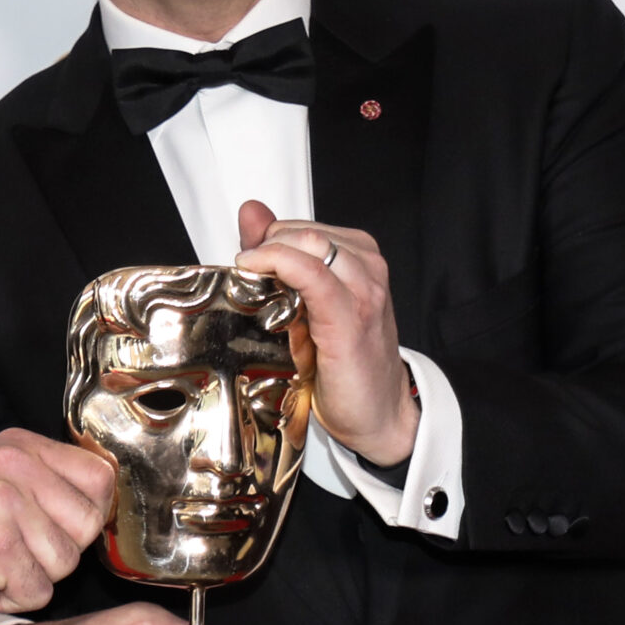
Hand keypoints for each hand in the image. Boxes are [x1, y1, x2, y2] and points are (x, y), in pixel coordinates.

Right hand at [0, 428, 113, 622]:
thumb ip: (45, 483)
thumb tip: (104, 503)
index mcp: (18, 446)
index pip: (99, 476)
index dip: (87, 512)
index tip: (57, 527)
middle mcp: (13, 466)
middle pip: (89, 523)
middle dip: (60, 551)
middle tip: (16, 549)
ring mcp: (3, 505)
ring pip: (65, 562)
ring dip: (33, 577)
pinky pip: (39, 591)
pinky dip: (12, 598)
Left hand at [235, 199, 416, 464]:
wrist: (377, 413)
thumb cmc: (343, 363)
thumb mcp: (307, 303)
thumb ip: (280, 255)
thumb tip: (252, 211)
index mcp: (361, 259)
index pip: (304, 226)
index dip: (269, 239)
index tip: (249, 264)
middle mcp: (368, 269)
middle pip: (305, 231)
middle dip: (266, 247)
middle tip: (247, 278)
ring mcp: (364, 292)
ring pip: (309, 245)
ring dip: (269, 255)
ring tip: (250, 282)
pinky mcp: (351, 319)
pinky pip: (313, 275)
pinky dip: (280, 265)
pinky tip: (255, 272)